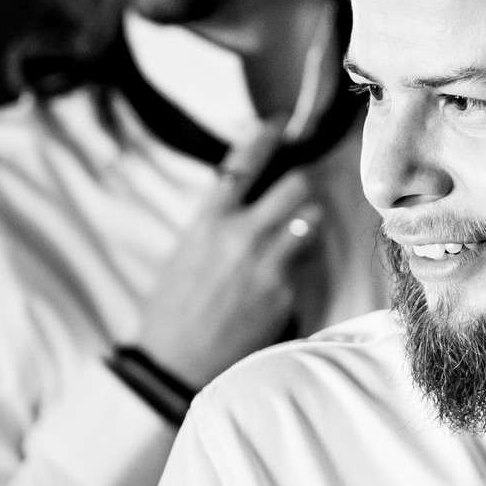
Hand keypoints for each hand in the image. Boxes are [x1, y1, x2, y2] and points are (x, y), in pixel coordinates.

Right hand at [135, 133, 323, 390]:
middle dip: (302, 184)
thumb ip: (219, 223)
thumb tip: (248, 202)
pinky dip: (300, 266)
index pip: (242, 162)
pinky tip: (281, 282)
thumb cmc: (174, 308)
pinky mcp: (285, 293)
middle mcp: (240, 235)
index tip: (279, 123)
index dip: (265, 136)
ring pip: (311, 221)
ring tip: (295, 235)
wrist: (176, 363)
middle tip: (299, 190)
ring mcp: (267, 264)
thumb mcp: (186, 252)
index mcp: (208, 221)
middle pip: (296, 185)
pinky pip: (306, 265)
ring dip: (308, 223)